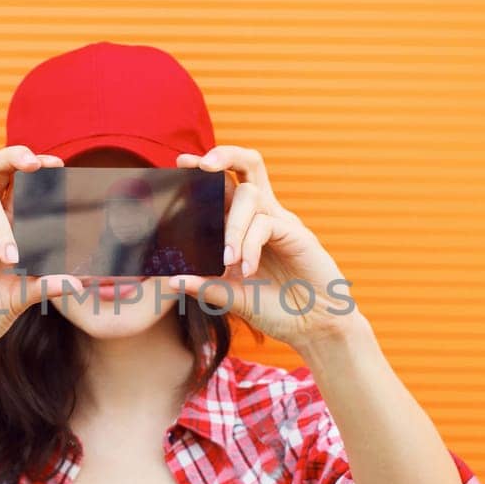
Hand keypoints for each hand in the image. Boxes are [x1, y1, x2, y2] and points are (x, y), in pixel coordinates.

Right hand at [0, 146, 83, 360]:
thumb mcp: (23, 298)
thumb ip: (47, 286)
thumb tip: (80, 283)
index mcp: (9, 227)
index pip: (23, 186)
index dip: (39, 171)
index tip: (60, 166)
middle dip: (16, 157)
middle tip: (36, 163)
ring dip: (2, 225)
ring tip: (11, 258)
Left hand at [167, 146, 366, 347]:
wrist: (313, 327)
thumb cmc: (276, 310)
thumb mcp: (234, 298)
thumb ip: (206, 287)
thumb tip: (171, 280)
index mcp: (245, 226)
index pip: (224, 186)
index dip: (204, 171)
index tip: (181, 162)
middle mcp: (262, 217)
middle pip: (246, 166)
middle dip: (222, 156)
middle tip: (199, 163)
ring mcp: (280, 222)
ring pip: (250, 195)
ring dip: (232, 225)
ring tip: (228, 259)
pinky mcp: (296, 234)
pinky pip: (265, 224)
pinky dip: (250, 243)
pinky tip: (246, 268)